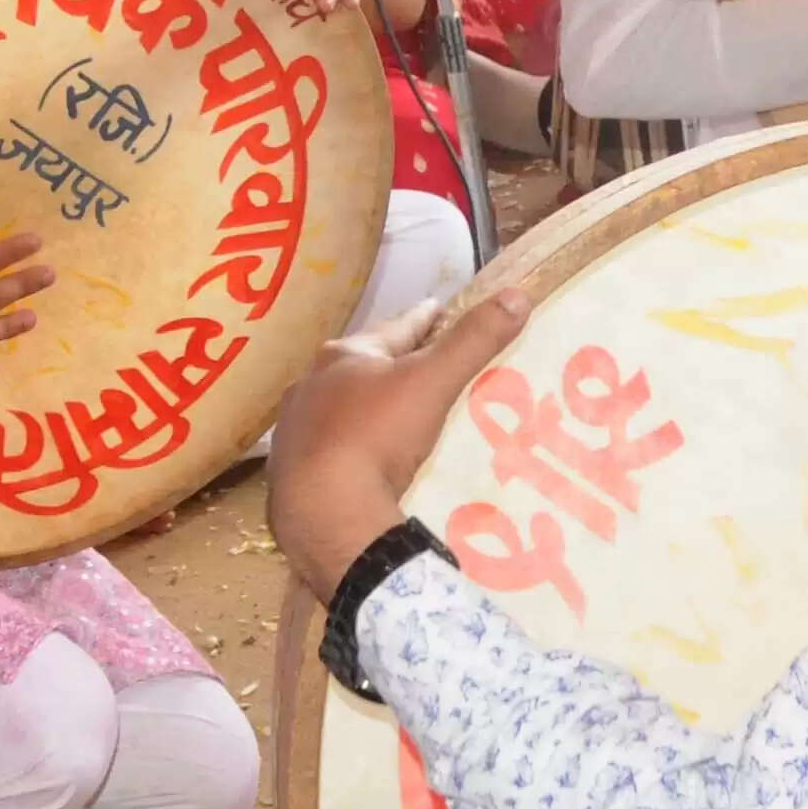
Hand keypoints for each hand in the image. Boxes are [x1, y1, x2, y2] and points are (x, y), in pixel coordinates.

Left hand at [265, 288, 535, 601]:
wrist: (323, 513)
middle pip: (363, 366)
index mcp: (343, 356)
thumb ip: (473, 340)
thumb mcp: (433, 382)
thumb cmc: (376, 436)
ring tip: (398, 413)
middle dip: (391, 364)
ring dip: (366, 407)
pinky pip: (330, 450)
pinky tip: (366, 460)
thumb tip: (517, 295)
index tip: (439, 309)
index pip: (395, 328)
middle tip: (423, 364)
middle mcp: (311, 385)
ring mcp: (295, 430)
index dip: (424, 319)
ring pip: (341, 407)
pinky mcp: (291, 471)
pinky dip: (351, 448)